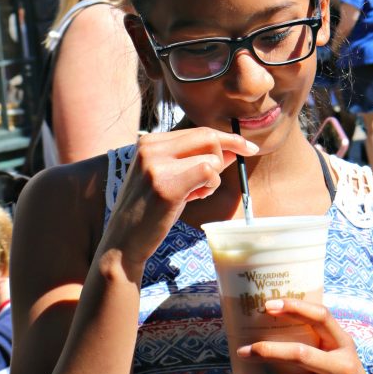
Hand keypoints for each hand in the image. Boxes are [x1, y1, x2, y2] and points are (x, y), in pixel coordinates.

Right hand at [103, 128, 257, 268]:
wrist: (124, 242)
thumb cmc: (151, 211)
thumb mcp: (171, 177)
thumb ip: (197, 160)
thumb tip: (233, 148)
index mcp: (149, 142)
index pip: (199, 131)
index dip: (228, 139)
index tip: (249, 148)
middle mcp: (151, 147)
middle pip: (208, 137)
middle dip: (226, 156)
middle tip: (212, 182)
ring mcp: (156, 165)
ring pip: (212, 157)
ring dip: (212, 180)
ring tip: (193, 194)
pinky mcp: (166, 185)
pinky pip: (208, 172)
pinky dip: (210, 187)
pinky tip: (194, 198)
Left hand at [238, 298, 372, 373]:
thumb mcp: (340, 354)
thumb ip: (317, 342)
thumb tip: (269, 325)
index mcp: (344, 344)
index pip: (321, 317)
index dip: (295, 308)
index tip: (268, 305)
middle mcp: (343, 366)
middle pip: (300, 354)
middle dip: (268, 351)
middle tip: (242, 351)